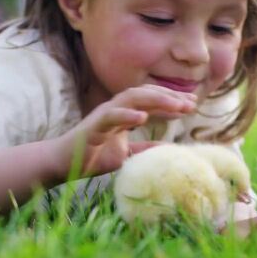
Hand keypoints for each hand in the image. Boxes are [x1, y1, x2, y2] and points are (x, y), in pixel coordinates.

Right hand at [56, 84, 196, 176]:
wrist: (63, 163)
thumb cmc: (93, 156)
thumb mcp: (126, 153)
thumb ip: (144, 148)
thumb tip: (167, 148)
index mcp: (124, 113)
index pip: (151, 100)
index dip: (172, 100)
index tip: (193, 104)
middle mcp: (116, 108)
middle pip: (146, 94)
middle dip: (170, 97)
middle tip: (192, 103)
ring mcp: (104, 114)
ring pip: (131, 98)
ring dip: (156, 100)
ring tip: (176, 106)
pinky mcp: (93, 125)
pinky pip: (111, 116)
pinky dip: (127, 115)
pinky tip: (143, 117)